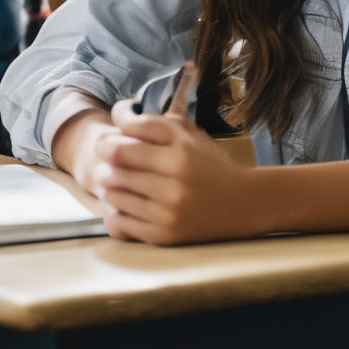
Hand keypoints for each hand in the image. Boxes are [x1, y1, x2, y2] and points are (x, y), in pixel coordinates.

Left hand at [94, 99, 259, 244]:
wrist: (244, 203)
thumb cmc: (210, 165)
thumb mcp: (191, 134)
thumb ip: (158, 122)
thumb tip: (121, 114)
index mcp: (182, 144)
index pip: (131, 123)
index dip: (118, 117)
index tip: (119, 123)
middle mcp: (176, 172)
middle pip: (115, 154)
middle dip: (105, 151)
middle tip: (108, 154)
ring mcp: (169, 205)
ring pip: (112, 189)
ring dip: (108, 183)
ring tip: (116, 180)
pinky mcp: (165, 233)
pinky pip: (118, 221)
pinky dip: (114, 211)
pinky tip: (124, 204)